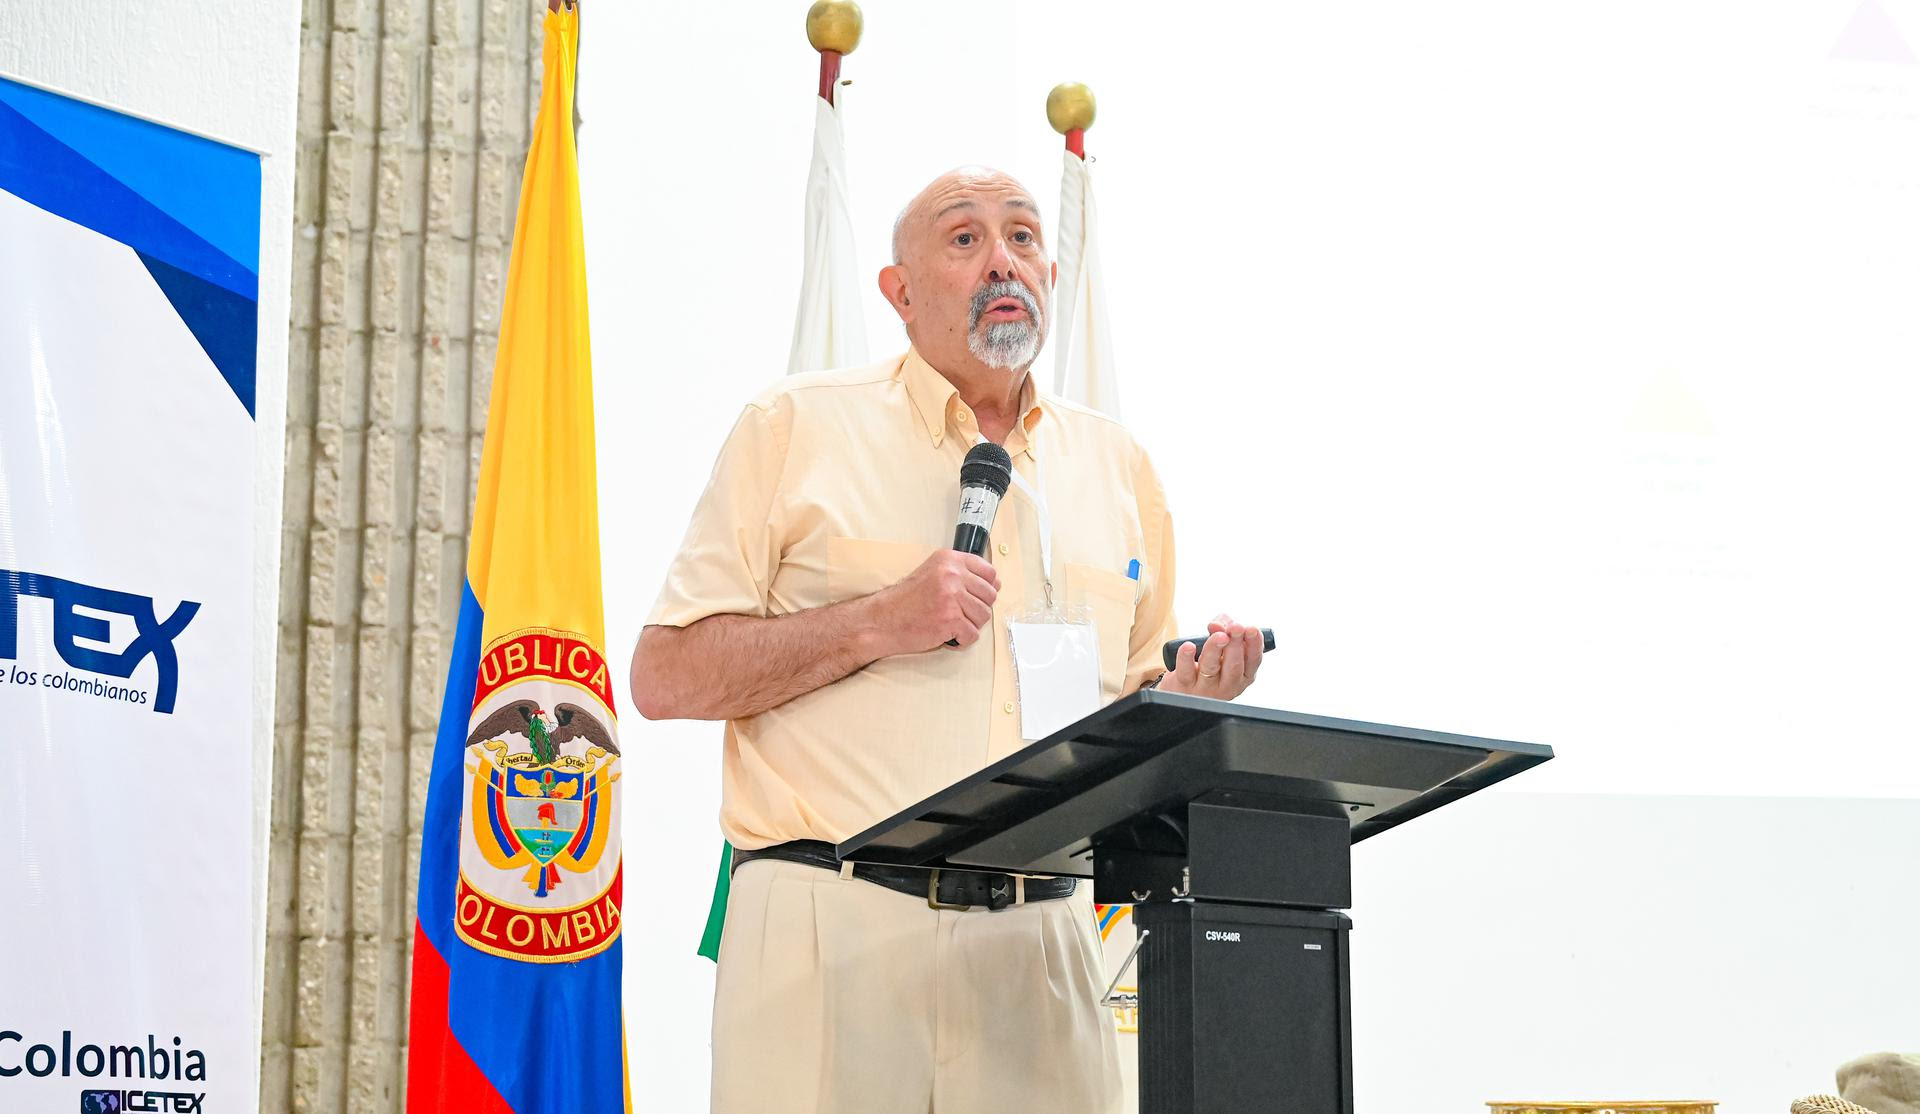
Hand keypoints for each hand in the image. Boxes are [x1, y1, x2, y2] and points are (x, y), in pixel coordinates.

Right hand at [869, 550, 999, 652]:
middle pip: (990, 596)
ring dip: (970, 625)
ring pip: (984, 616)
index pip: (989, 572)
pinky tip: (947, 634)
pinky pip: (972, 634)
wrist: (882, 620)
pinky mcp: (950, 619)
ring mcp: (951, 596)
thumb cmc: (906, 601)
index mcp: (949, 560)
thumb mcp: (933, 574)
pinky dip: (961, 640)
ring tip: (951, 623)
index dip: (987, 588)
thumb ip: (961, 574)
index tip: (975, 596)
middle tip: (958, 613)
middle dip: (978, 609)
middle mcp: (951, 574)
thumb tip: (996, 584)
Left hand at [1157, 613, 1263, 699]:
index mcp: (1243, 675)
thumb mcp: (1222, 645)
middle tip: (1236, 628)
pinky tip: (1188, 646)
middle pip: (1234, 666)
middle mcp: (1227, 685)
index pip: (1253, 660)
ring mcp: (1205, 687)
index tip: (1252, 629)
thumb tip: (1217, 625)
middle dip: (1236, 644)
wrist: (1184, 688)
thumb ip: (1223, 628)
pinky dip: (1186, 658)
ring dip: (1215, 649)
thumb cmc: (1208, 663)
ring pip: (1211, 668)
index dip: (1254, 644)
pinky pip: (1186, 672)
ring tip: (1219, 635)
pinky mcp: (1184, 685)